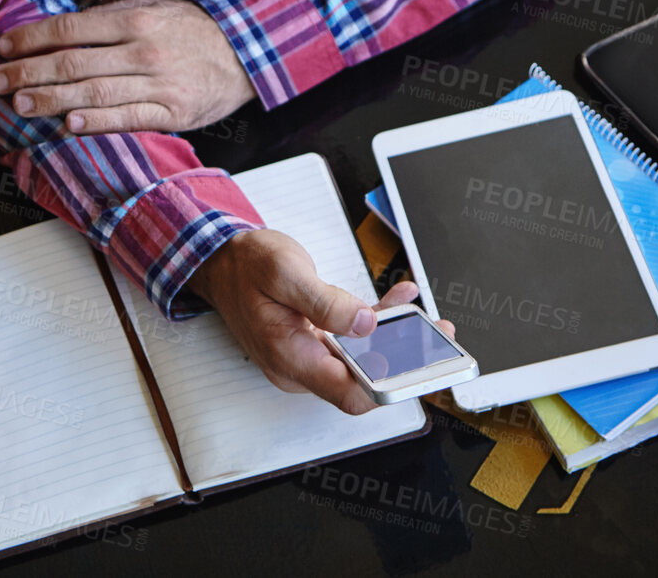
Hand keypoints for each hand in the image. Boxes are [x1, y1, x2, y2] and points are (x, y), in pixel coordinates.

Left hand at [0, 0, 256, 133]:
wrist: (246, 53)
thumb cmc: (190, 31)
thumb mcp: (152, 7)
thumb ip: (109, 17)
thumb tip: (60, 29)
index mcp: (133, 20)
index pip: (70, 29)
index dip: (31, 39)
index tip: (2, 48)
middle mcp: (141, 50)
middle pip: (73, 62)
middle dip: (28, 72)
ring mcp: (157, 83)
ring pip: (94, 92)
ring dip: (51, 99)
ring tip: (19, 104)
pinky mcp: (171, 112)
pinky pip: (128, 118)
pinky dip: (97, 123)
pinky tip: (69, 125)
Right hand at [184, 230, 457, 414]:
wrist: (221, 262)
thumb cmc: (246, 266)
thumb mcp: (284, 272)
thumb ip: (325, 301)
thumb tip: (364, 323)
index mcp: (291, 357)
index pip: (349, 395)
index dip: (389, 387)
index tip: (420, 367)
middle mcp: (301, 367)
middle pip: (362, 381)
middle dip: (404, 361)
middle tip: (436, 337)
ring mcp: (308, 357)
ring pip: (362, 362)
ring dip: (396, 340)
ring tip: (425, 318)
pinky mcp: (315, 343)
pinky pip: (353, 343)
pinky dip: (378, 324)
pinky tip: (398, 302)